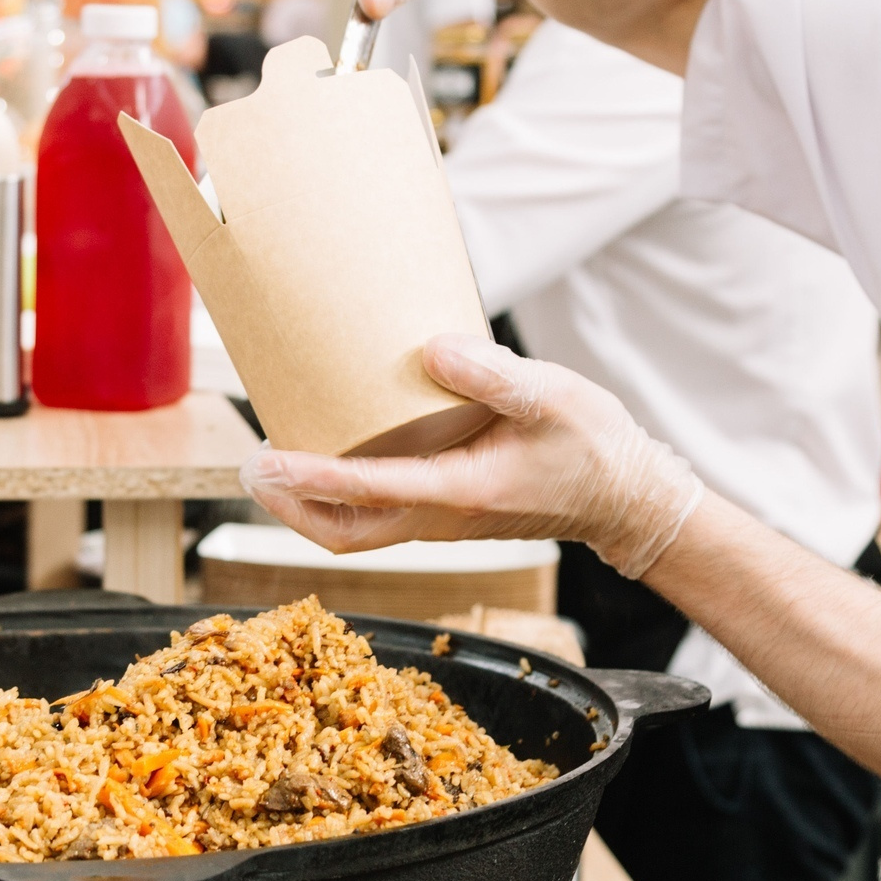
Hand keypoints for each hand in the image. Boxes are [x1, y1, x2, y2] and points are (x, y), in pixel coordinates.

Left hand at [240, 333, 702, 578]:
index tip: (266, 462)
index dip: (308, 477)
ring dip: (308, 505)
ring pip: (357, 530)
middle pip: (345, 531)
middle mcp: (441, 517)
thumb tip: (431, 349)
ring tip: (272, 465)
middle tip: (251, 468)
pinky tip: (330, 459)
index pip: (365, 490)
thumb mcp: (552, 397)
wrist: (629, 498)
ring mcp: (442, 521)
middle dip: (289, 505)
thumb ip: (493, 375)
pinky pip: (379, 516)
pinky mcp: (448, 512)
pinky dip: (341, 498)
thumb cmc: (594, 447)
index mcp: (459, 492)